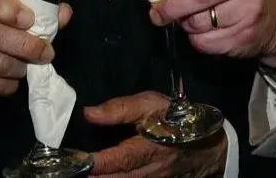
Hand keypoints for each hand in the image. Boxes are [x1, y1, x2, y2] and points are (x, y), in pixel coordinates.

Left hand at [85, 91, 226, 176]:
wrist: (208, 145)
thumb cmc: (178, 118)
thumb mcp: (152, 104)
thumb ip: (121, 108)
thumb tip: (89, 113)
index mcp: (150, 147)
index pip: (119, 159)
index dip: (95, 163)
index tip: (73, 162)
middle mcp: (151, 169)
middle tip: (66, 172)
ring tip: (78, 175)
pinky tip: (100, 177)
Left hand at [148, 0, 275, 58]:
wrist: (269, 19)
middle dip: (172, 6)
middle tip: (157, 13)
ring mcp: (249, 8)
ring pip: (201, 21)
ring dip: (186, 24)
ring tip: (190, 20)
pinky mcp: (245, 34)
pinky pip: (206, 41)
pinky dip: (197, 39)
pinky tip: (205, 32)